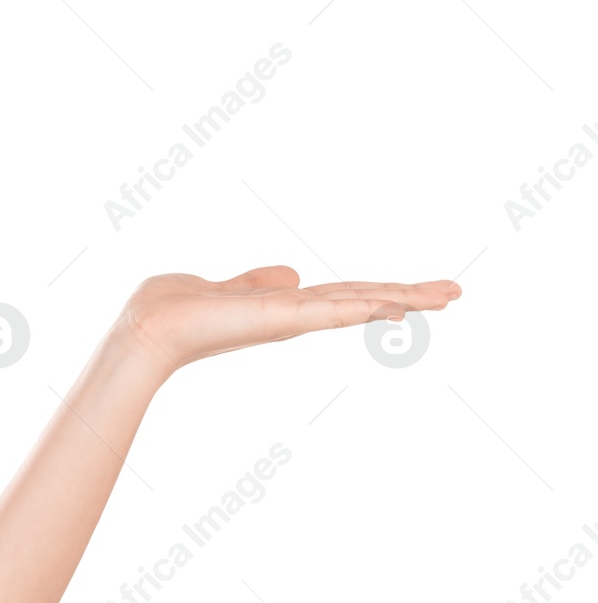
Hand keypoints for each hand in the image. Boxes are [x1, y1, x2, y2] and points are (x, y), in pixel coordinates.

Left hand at [109, 265, 461, 381]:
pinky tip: (395, 303)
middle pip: (360, 300)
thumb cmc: (172, 309)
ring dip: (400, 297)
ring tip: (446, 295)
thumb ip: (258, 281)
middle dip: (408, 295)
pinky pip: (329, 310)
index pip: (341, 295)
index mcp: (282, 305)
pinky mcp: (278, 318)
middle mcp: (293, 315)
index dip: (380, 290)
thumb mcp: (225, 287)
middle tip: (456, 293)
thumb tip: (293, 275)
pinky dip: (361, 305)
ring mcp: (289, 318)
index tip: (419, 291)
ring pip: (355, 304)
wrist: (146, 328)